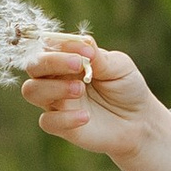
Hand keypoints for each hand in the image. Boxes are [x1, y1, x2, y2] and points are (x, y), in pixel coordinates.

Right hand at [19, 41, 170, 170]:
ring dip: (52, 88)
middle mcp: (57, 79)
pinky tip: (86, 117)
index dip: (61, 46)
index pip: (49, 46)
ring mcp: (57, 102)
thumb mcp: (119, 66)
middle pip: (33, 66)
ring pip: (31, 91)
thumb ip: (99, 57)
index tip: (86, 52)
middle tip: (77, 65)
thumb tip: (83, 44)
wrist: (139, 120)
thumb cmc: (127, 87)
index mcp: (68, 59)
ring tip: (80, 89)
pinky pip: (47, 121)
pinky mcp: (61, 126)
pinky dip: (64, 118)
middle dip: (50, 62)